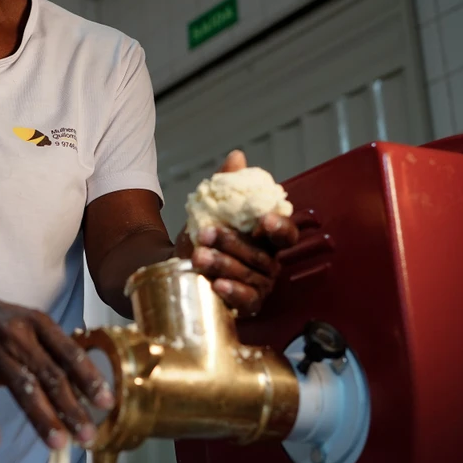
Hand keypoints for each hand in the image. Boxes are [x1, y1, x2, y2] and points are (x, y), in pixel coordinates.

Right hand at [0, 285, 114, 452]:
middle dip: (72, 407)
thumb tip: (84, 387)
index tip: (107, 402)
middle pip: (50, 375)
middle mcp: (18, 336)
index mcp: (38, 323)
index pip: (69, 352)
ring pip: (22, 388)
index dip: (90, 377)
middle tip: (88, 435)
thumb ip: (52, 350)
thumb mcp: (29, 322)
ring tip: (58, 443)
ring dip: (41, 418)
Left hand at [174, 150, 299, 316]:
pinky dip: (234, 293)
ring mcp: (260, 285)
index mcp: (266, 238)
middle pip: (261, 255)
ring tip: (199, 257)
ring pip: (250, 276)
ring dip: (224, 265)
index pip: (286, 233)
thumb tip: (237, 157)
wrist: (177, 265)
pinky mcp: (248, 305)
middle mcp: (268, 262)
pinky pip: (247, 301)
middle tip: (206, 234)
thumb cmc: (203, 237)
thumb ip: (227, 184)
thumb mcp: (211, 208)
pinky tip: (218, 285)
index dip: (279, 227)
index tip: (264, 220)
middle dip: (233, 243)